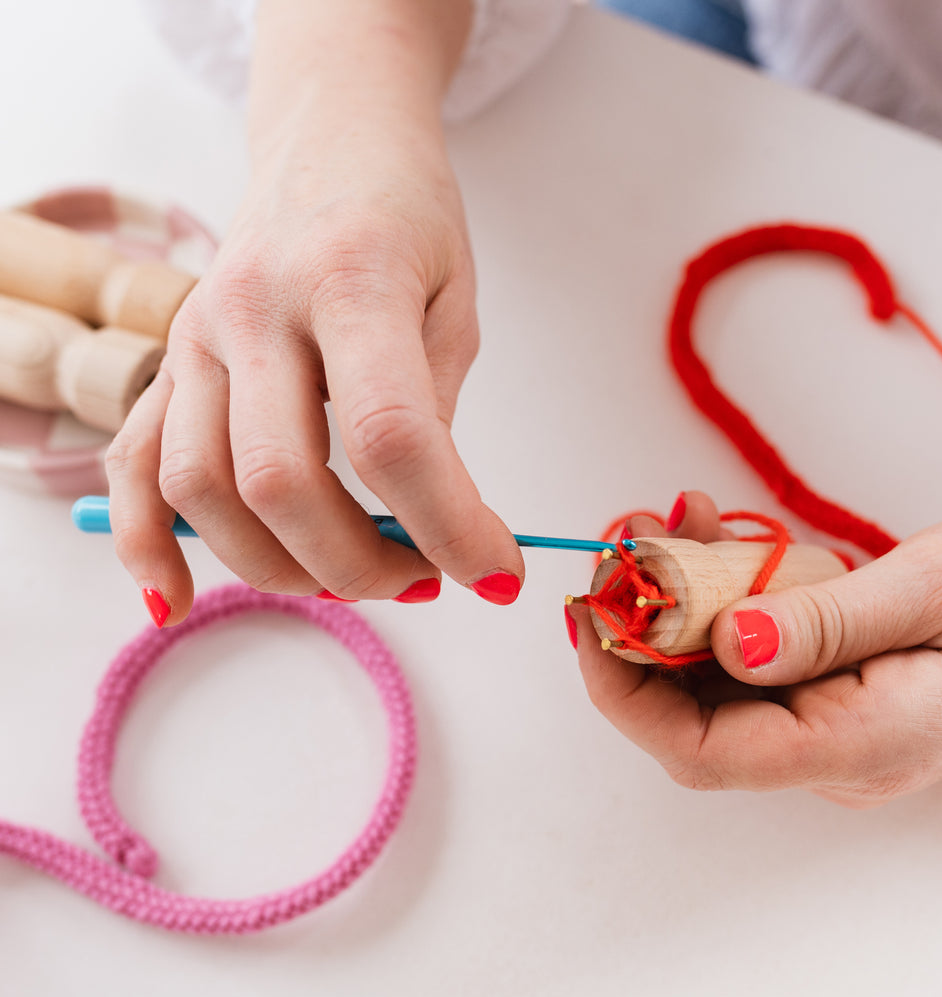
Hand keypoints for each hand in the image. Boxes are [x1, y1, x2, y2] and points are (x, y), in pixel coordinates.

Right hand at [105, 0, 523, 625]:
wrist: (328, 139)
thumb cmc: (407, 220)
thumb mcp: (453, 305)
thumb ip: (431, 411)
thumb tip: (425, 528)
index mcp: (351, 281)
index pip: (392, 437)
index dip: (449, 526)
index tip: (497, 576)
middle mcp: (255, 309)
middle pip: (283, 481)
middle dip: (364, 565)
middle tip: (426, 582)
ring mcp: (197, 336)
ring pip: (202, 491)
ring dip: (281, 568)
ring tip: (353, 580)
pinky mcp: (170, 362)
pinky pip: (132, 466)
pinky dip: (147, 544)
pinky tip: (174, 600)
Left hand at [568, 493, 941, 803]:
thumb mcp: (938, 589)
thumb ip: (826, 622)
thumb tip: (724, 641)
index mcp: (862, 744)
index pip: (704, 751)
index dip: (625, 692)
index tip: (589, 616)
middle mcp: (834, 753)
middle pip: (693, 718)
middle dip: (639, 634)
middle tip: (618, 545)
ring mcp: (830, 726)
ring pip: (714, 680)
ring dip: (672, 604)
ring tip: (662, 520)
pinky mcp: (830, 691)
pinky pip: (750, 656)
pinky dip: (716, 598)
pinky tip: (710, 534)